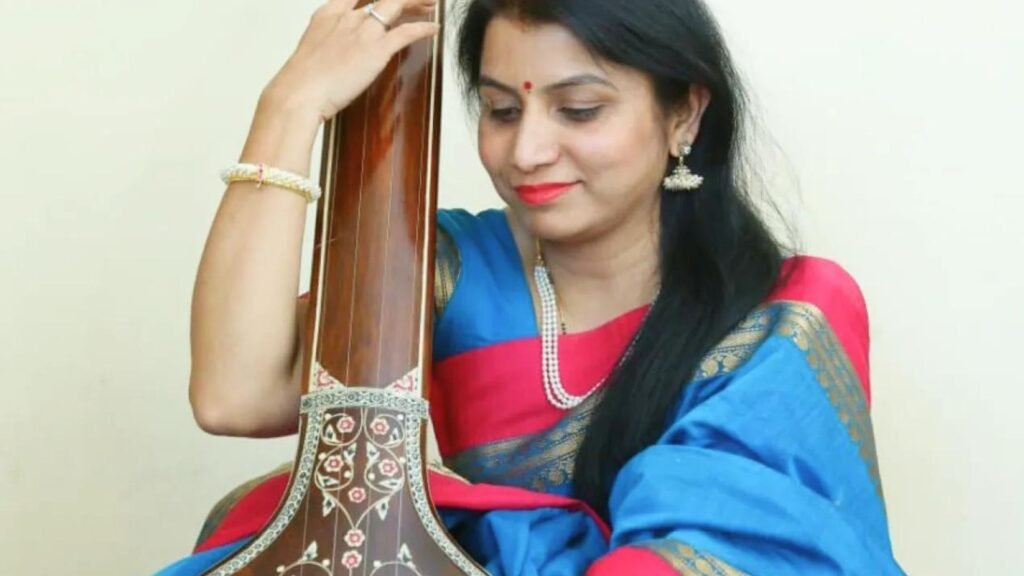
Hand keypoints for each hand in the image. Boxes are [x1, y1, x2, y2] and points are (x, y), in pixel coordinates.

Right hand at [262, 0, 439, 122]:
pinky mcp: (377, 49)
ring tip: (430, 5)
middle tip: (419, 0)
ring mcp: (363, 31)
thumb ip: (329, 45)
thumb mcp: (312, 52)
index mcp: (329, 14)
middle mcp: (348, 17)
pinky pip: (406, 33)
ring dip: (417, 3)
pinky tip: (433, 29)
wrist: (299, 93)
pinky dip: (423, 29)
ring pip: (396, 5)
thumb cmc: (301, 81)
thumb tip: (336, 54)